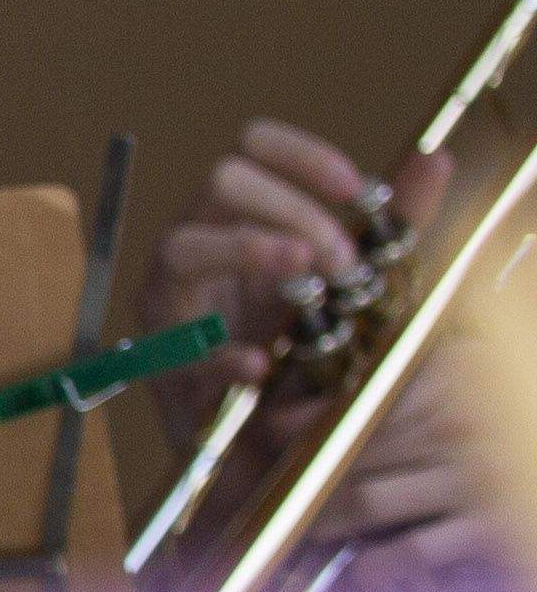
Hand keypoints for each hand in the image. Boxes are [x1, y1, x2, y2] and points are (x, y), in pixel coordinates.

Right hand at [140, 126, 471, 543]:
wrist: (261, 444)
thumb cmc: (300, 350)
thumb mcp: (354, 279)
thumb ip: (392, 222)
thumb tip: (432, 161)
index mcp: (237, 217)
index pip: (251, 147)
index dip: (301, 155)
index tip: (356, 189)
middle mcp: (195, 246)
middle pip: (223, 182)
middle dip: (292, 213)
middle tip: (340, 260)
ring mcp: (170, 301)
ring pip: (185, 245)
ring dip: (250, 251)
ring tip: (304, 280)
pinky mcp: (160, 361)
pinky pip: (180, 345)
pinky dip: (224, 353)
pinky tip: (263, 364)